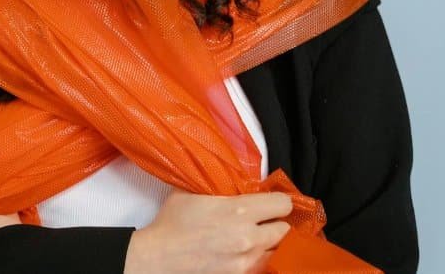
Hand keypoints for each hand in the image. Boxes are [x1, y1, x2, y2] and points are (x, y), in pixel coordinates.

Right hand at [124, 190, 292, 273]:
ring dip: (270, 243)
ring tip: (257, 237)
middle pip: (285, 229)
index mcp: (238, 211)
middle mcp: (248, 237)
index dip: (279, 201)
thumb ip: (217, 184)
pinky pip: (263, 265)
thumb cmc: (172, 224)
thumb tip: (233, 178)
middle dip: (276, 223)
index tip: (272, 201)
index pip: (282, 204)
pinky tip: (247, 252)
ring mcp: (246, 261)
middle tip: (265, 219)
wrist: (159, 258)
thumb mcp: (192, 192)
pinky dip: (260, 258)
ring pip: (278, 250)